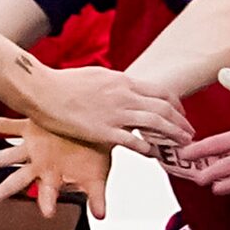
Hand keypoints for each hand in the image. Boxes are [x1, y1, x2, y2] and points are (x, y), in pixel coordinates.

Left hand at [0, 115, 112, 218]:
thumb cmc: (94, 152)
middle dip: (6, 189)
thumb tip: (101, 216)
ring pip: (9, 153)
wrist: (94, 125)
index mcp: (53, 175)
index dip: (48, 202)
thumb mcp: (97, 175)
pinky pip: (5, 125)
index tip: (48, 213)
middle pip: (19, 178)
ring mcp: (32, 145)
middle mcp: (38, 162)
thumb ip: (97, 196)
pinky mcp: (29, 126)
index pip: (49, 193)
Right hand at [22, 63, 190, 155]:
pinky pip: (134, 141)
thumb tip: (122, 86)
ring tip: (182, 144)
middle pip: (165, 108)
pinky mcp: (103, 131)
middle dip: (182, 122)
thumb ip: (113, 83)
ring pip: (157, 124)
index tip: (180, 115)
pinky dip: (148, 148)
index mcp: (124, 81)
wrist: (40, 90)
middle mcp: (125, 96)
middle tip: (189, 133)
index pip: (161, 92)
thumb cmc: (61, 83)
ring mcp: (116, 114)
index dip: (176, 106)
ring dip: (174, 135)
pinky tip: (153, 154)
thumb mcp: (95, 75)